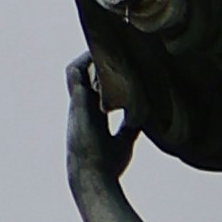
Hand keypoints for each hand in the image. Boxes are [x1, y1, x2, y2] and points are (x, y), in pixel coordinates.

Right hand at [65, 58, 133, 193]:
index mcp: (93, 115)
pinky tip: (102, 53)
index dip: (107, 77)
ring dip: (91, 58)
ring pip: (78, 71)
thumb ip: (130, 127)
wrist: (94, 175)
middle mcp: (83, 106)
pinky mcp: (77, 101)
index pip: (97, 89)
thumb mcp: (124, 141)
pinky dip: (85, 60)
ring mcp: (78, 102)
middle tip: (118, 48)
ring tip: (110, 46)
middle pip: (87, 76)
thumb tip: (147, 117)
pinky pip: (74, 72)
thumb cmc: (108, 165)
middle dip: (99, 62)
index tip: (123, 64)